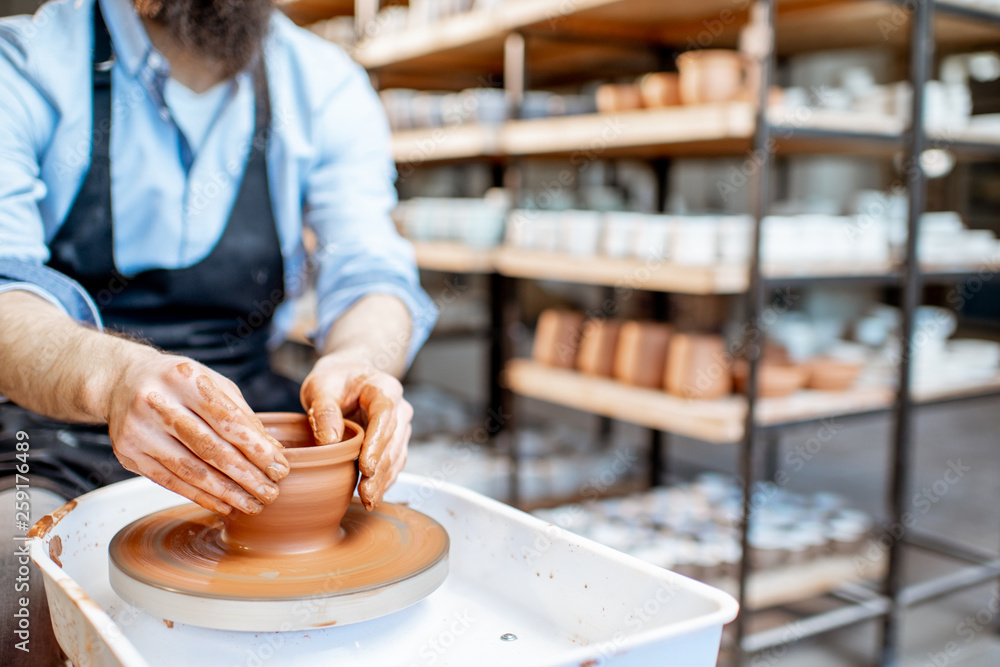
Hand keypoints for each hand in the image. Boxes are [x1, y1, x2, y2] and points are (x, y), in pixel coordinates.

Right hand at [106, 351, 289, 515]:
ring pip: (190, 471)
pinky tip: (224, 505)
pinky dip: (201, 496)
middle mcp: (156, 403)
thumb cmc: (180, 383)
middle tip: (271, 493)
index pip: (228, 420)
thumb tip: (275, 450)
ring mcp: (138, 431)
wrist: (122, 382)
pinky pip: (171, 482)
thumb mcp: (213, 383)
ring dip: (227, 493)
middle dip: (246, 476)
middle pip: (210, 449)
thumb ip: (243, 415)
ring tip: (253, 505)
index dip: (257, 449)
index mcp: (184, 379)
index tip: (280, 469)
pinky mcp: (128, 454)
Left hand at [300, 353, 411, 509]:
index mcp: (385, 388)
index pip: (385, 416)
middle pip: (393, 442)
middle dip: (379, 470)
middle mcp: (400, 408)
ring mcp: (400, 426)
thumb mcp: (322, 388)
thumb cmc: (333, 381)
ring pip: (396, 456)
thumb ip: (325, 411)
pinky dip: (384, 480)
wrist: (345, 379)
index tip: (365, 467)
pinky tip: (374, 495)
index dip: (377, 443)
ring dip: (383, 480)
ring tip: (368, 500)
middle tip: (365, 494)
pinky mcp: (395, 441)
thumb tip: (330, 443)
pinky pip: (394, 463)